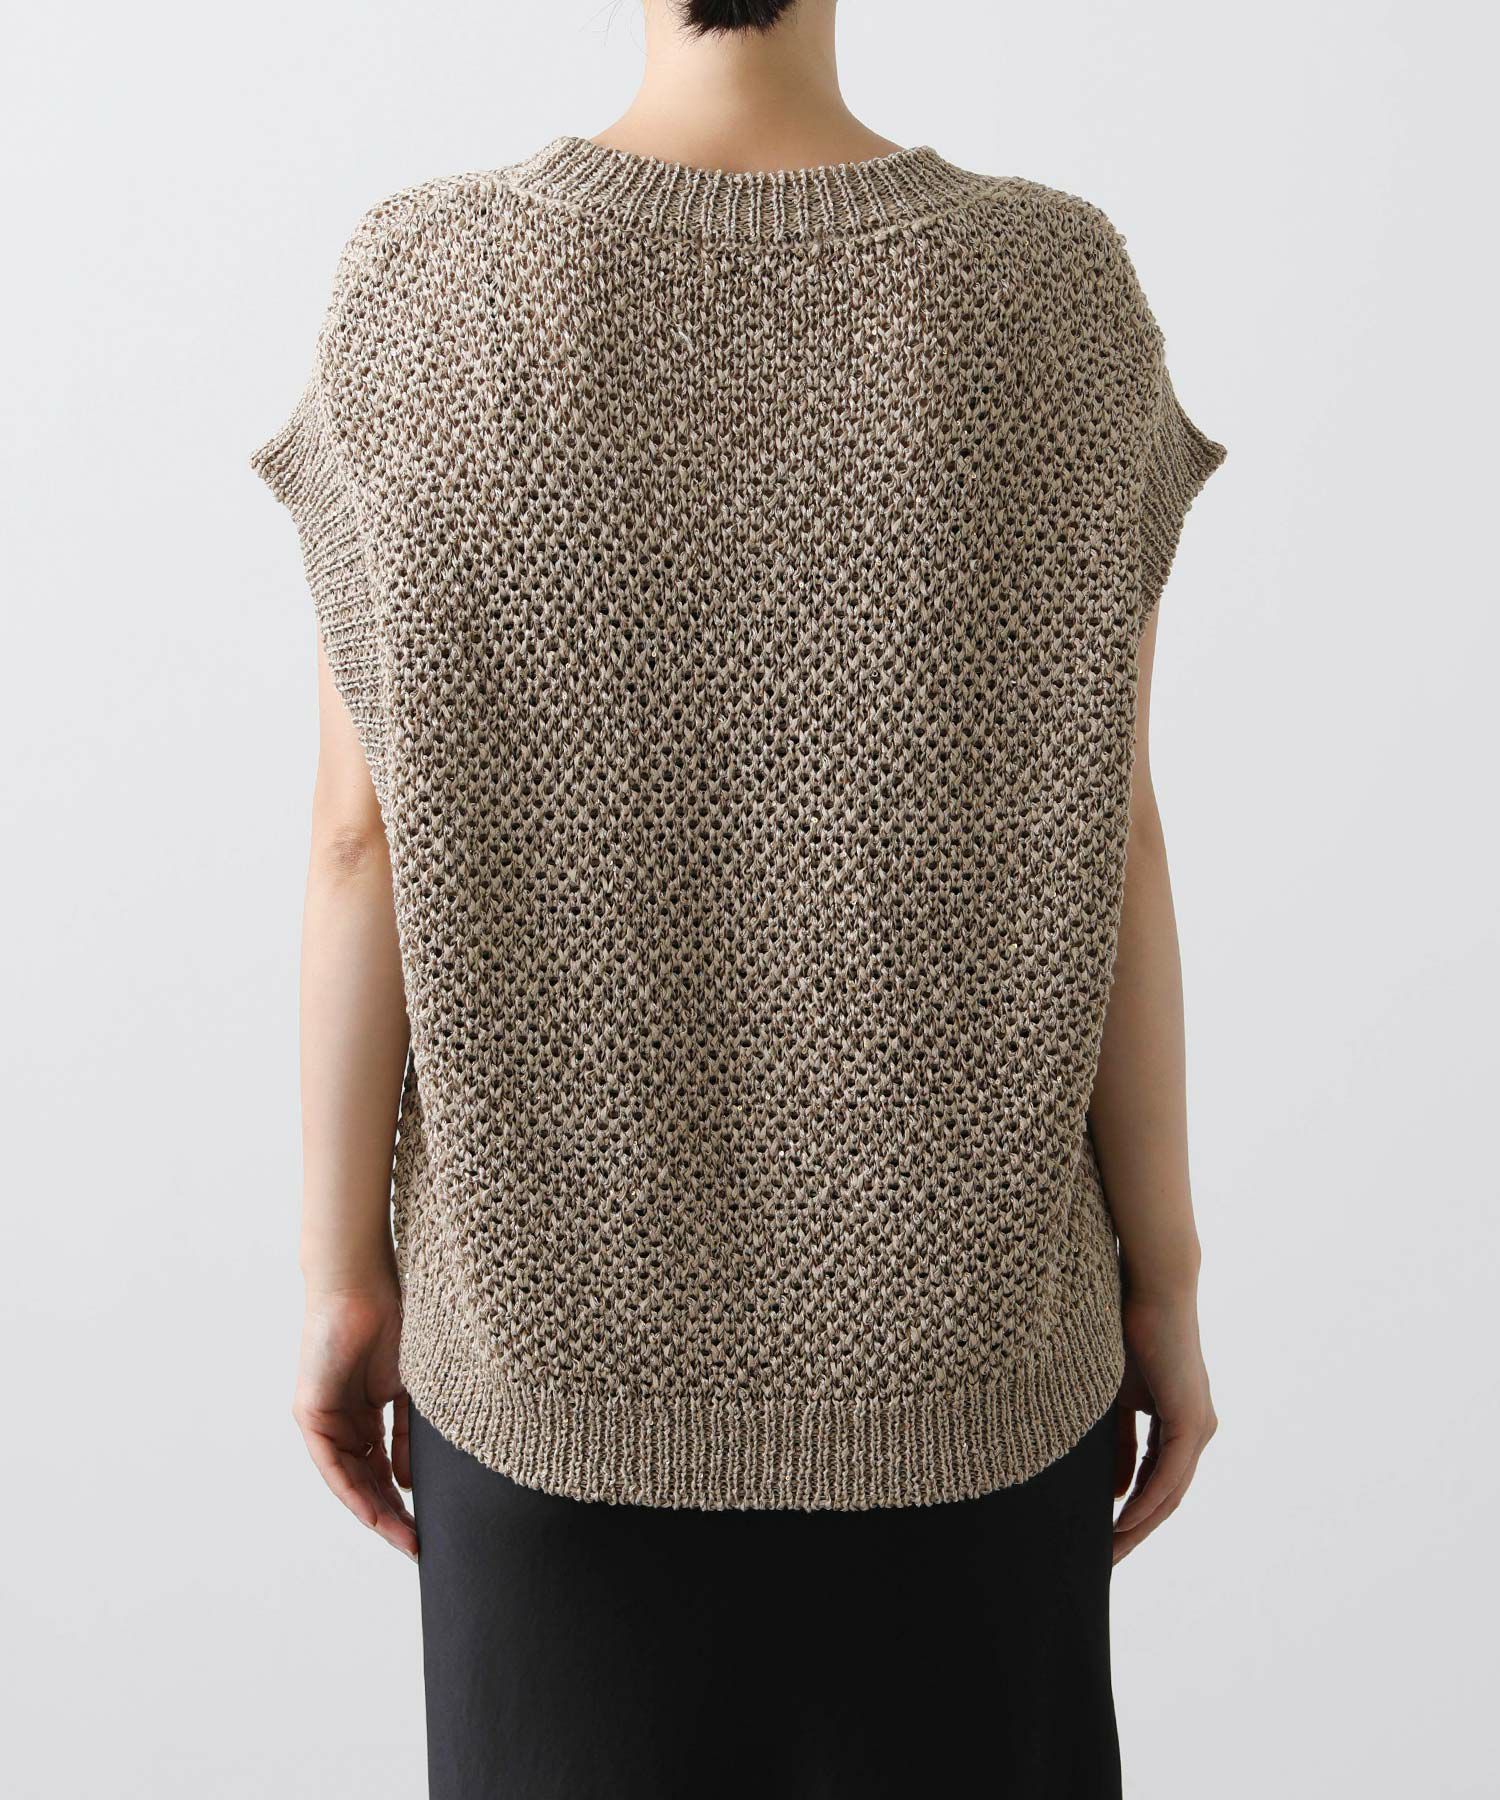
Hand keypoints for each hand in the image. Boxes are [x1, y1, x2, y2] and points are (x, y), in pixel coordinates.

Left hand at [292, 1279, 417, 1560]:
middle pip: (368, 1480)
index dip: (405, 1499)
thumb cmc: (397, 1319)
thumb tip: (409, 1483)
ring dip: (375, 1511)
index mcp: (370, 1410)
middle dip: (392, 1515)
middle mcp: (346, 1419)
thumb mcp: (412, 1387)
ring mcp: (327, 1417)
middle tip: (418, 1544)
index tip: (429, 1525)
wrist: (364, 1284)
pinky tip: (375, 1511)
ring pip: (350, 1479)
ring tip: (404, 1538)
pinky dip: (353, 1490)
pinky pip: (332, 1463)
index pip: (385, 1466)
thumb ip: (409, 1432)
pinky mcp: (311, 1413)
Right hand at [1112, 1289, 1216, 1563]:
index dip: (1130, 1512)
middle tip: (1105, 1561)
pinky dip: (1144, 1502)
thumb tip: (1113, 1491)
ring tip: (1109, 1553)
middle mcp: (1196, 1431)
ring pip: (1169, 1493)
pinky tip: (1121, 1523)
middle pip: (1165, 1497)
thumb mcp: (1113, 1396)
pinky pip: (1167, 1476)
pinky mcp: (1191, 1420)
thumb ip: (1116, 1442)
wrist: (1151, 1287)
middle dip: (1134, 1531)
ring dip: (1139, 1526)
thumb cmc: (1126, 1328)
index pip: (1155, 1481)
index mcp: (1178, 1422)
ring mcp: (1198, 1427)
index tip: (1102, 1536)